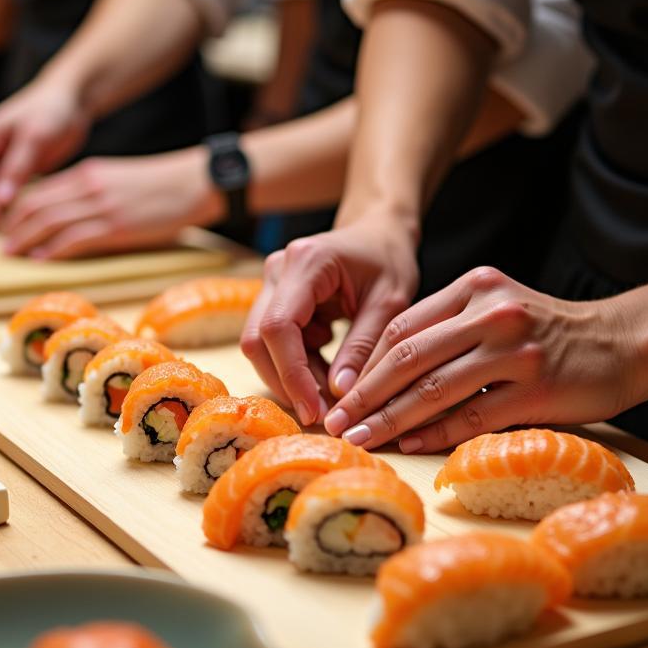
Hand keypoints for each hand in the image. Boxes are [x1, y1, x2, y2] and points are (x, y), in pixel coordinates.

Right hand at [0, 79, 92, 220]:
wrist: (70, 99)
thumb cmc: (51, 109)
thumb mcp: (34, 137)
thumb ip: (16, 168)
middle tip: (11, 234)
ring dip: (1, 214)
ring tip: (20, 232)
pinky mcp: (14, 172)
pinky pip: (8, 196)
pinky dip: (14, 209)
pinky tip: (29, 222)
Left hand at [0, 146, 224, 258]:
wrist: (195, 182)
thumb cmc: (164, 186)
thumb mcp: (120, 180)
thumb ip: (94, 192)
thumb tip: (73, 214)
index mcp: (88, 173)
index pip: (40, 191)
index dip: (18, 210)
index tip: (6, 227)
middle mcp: (88, 186)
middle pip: (37, 205)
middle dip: (13, 226)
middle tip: (0, 245)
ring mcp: (102, 206)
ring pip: (49, 222)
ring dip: (25, 240)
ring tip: (11, 255)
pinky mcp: (117, 225)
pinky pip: (74, 238)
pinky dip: (53, 250)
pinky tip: (40, 259)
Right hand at [240, 214, 419, 425]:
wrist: (378, 233)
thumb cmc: (388, 260)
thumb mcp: (390, 303)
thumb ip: (363, 347)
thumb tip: (339, 395)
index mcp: (306, 262)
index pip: (279, 326)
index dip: (292, 373)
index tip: (316, 410)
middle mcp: (278, 270)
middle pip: (257, 338)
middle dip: (286, 382)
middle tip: (323, 415)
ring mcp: (271, 284)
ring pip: (261, 345)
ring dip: (292, 378)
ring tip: (332, 398)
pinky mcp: (275, 300)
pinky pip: (275, 343)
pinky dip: (298, 367)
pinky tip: (328, 374)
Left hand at [323, 266, 638, 452]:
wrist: (623, 343)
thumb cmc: (546, 334)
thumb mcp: (495, 310)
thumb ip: (445, 330)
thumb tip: (380, 375)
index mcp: (474, 288)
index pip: (401, 327)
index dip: (365, 364)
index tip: (338, 392)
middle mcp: (492, 312)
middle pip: (409, 357)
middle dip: (366, 394)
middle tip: (335, 421)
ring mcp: (516, 349)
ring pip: (435, 388)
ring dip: (390, 418)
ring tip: (360, 438)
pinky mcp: (536, 386)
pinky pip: (472, 415)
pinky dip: (435, 432)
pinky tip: (408, 443)